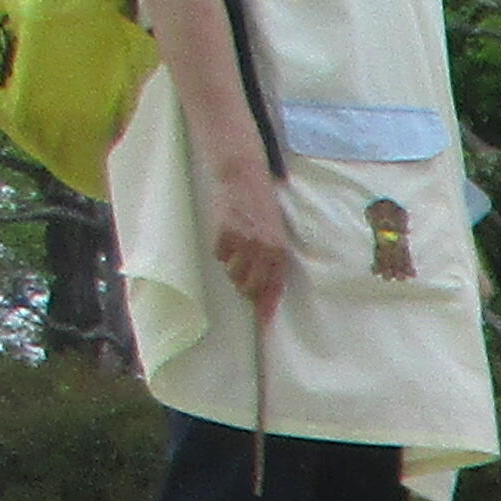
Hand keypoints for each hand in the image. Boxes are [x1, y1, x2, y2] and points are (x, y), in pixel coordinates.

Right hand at [209, 172, 295, 320]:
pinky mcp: (225, 232)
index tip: (263, 324)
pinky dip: (221, 249)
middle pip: (250, 287)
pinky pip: (219, 255)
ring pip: (233, 274)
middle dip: (245, 287)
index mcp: (280, 251)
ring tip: (236, 251)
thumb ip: (273, 261)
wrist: (243, 176)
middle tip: (242, 274)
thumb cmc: (261, 206)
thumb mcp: (276, 233)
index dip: (267, 307)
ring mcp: (244, 241)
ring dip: (232, 268)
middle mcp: (264, 249)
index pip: (274, 287)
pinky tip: (227, 235)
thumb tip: (263, 292)